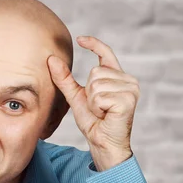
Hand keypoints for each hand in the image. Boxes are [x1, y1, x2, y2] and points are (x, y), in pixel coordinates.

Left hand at [47, 35, 139, 170]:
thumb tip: (51, 59)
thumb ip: (65, 79)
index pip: (106, 53)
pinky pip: (100, 96)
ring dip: (93, 102)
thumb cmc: (93, 122)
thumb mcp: (75, 97)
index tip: (80, 39)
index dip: (94, 44)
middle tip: (97, 108)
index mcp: (117, 77)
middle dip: (89, 92)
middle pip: (95, 72)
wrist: (103, 143)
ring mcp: (131, 89)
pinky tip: (106, 115)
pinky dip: (97, 108)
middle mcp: (128, 80)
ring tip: (102, 112)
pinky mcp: (128, 100)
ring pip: (96, 84)